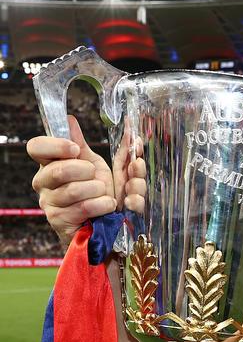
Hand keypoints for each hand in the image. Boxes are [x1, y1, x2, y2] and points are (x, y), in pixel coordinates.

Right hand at [28, 115, 116, 248]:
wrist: (102, 222)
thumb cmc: (94, 191)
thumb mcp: (91, 164)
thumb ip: (80, 144)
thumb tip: (70, 120)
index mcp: (47, 164)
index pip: (36, 147)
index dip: (56, 146)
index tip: (76, 149)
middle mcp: (42, 183)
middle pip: (59, 170)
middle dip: (86, 171)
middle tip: (96, 176)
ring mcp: (48, 203)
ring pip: (73, 190)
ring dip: (97, 190)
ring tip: (104, 193)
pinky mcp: (58, 221)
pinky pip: (82, 208)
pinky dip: (101, 205)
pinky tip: (107, 205)